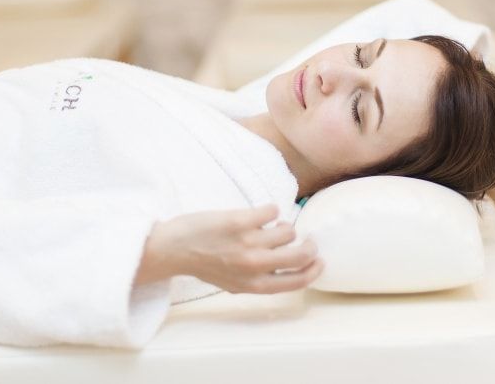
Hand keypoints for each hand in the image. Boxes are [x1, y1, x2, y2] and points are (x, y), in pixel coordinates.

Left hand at [137, 203, 323, 293]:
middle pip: (299, 255)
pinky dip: (270, 210)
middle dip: (309, 245)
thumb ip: (262, 278)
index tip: (320, 260)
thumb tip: (294, 265)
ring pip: (287, 230)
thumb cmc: (205, 264)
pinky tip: (259, 213)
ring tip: (268, 226)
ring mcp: (247, 243)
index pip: (296, 282)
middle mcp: (253, 267)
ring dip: (283, 226)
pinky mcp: (240, 221)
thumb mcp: (235, 282)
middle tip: (305, 238)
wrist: (174, 249)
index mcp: (253, 285)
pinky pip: (272, 211)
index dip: (314, 270)